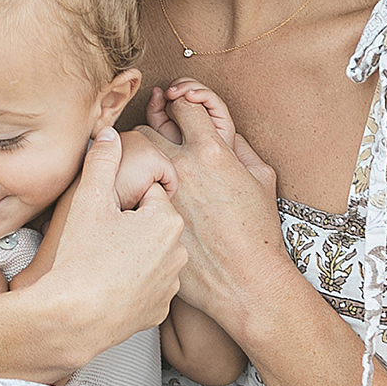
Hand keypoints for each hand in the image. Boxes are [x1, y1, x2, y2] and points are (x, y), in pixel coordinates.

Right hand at [45, 127, 187, 350]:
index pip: (149, 193)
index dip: (122, 201)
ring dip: (134, 255)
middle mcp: (178, 253)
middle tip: (100, 239)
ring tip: (103, 264)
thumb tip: (109, 133)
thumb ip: (101, 160)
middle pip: (153, 225)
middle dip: (131, 227)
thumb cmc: (80, 259)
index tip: (106, 215)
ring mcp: (170, 285)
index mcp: (167, 220)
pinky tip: (110, 286)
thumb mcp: (88, 200)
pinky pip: (148, 286)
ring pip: (152, 256)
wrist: (71, 319)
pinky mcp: (160, 311)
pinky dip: (133, 284)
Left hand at [141, 85, 290, 341]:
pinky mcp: (144, 218)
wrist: (245, 282)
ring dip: (138, 156)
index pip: (184, 105)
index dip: (181, 104)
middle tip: (161, 142)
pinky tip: (138, 197)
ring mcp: (158, 192)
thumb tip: (220, 128)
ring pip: (131, 156)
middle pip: (150, 126)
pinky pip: (124, 189)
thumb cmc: (259, 232)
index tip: (179, 110)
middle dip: (154, 129)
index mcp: (213, 152)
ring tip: (149, 169)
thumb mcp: (261, 178)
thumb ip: (239, 146)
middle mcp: (182, 167)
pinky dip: (129, 187)